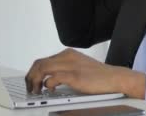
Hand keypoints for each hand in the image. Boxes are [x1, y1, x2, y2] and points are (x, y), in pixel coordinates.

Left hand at [24, 48, 145, 98]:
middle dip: (30, 76)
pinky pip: (53, 78)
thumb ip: (64, 70)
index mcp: (67, 54)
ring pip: (43, 68)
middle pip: (39, 63)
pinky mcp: (74, 76)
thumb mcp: (78, 67)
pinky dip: (48, 84)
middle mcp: (67, 56)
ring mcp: (70, 65)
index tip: (31, 82)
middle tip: (30, 88)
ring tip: (36, 90)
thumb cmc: (99, 76)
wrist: (115, 78)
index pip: (43, 60)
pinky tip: (50, 89)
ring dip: (35, 81)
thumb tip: (48, 80)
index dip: (33, 72)